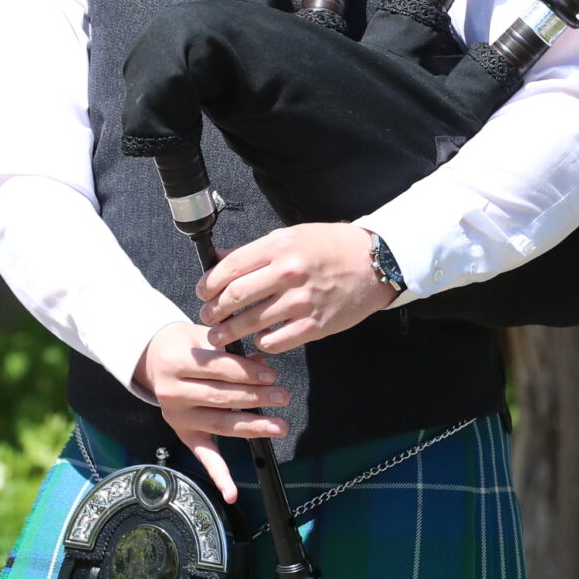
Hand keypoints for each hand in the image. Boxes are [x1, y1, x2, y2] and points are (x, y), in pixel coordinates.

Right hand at [133, 322, 287, 502]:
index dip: (247, 372)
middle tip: (282, 397)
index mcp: (176, 362)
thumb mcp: (204, 338)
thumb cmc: (185, 346)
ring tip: (278, 426)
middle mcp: (172, 392)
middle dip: (255, 398)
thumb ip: (232, 350)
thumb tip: (263, 364)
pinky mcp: (184, 434)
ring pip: (219, 424)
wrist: (154, 359)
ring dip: (251, 427)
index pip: (218, 369)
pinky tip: (232, 493)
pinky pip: (203, 456)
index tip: (271, 375)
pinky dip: (218, 476)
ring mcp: (177, 417)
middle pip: (220, 397)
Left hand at [197, 223, 398, 353]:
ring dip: (229, 332)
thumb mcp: (291, 236)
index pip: (230, 268)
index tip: (202, 293)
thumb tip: (220, 258)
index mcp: (279, 246)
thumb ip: (255, 250)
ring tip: (220, 336)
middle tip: (208, 317)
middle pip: (235, 297)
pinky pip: (276, 341)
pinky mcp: (315, 325)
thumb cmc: (332, 246)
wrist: (375, 263)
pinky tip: (259, 340)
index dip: (208, 284)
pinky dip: (262, 343)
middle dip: (214, 311)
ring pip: (251, 323)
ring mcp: (302, 301)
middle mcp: (288, 272)